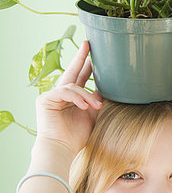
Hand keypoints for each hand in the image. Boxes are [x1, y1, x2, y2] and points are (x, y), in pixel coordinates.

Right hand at [35, 41, 102, 156]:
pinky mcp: (45, 99)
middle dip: (80, 57)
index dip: (87, 65)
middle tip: (88, 44)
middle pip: (71, 71)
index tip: (95, 54)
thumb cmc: (77, 135)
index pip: (80, 77)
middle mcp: (61, 94)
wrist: (63, 148)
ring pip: (73, 85)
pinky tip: (85, 106)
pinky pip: (65, 92)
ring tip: (96, 106)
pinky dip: (77, 98)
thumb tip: (106, 88)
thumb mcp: (92, 114)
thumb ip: (97, 100)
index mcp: (72, 97)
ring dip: (87, 95)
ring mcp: (52, 95)